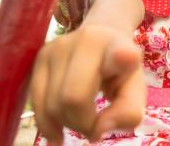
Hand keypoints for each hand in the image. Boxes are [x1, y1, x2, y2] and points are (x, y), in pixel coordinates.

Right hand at [30, 24, 144, 143]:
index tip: (127, 56)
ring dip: (65, 124)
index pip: (120, 51)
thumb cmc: (119, 70)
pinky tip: (57, 133)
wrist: (101, 36)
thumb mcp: (134, 90)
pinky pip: (36, 102)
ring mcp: (59, 46)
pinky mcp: (41, 56)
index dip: (123, 57)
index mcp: (119, 47)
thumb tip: (98, 130)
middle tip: (93, 127)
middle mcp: (88, 41)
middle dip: (82, 124)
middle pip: (73, 98)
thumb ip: (128, 113)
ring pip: (52, 104)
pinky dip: (46, 125)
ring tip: (80, 121)